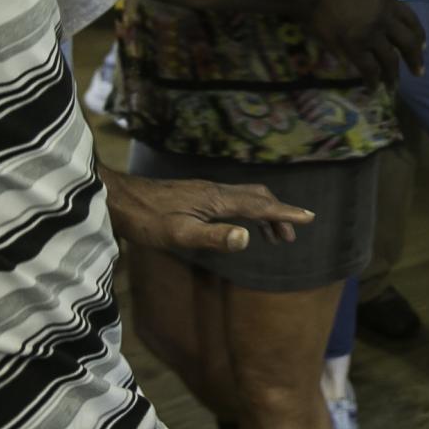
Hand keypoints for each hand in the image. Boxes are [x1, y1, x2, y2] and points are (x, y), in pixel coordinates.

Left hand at [101, 168, 311, 251]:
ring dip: (264, 213)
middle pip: (257, 197)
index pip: (259, 206)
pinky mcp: (195, 194)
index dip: (285, 213)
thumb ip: (213, 237)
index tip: (309, 218)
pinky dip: (247, 210)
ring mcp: (205, 190)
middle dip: (278, 214)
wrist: (119, 198)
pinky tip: (237, 224)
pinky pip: (233, 199)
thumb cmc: (146, 220)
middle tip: (290, 236)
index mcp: (217, 200)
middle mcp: (215, 190)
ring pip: (245, 196)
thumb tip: (247, 238)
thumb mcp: (179, 234)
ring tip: (271, 235)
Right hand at [310, 0, 424, 83]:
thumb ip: (377, 1)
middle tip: (418, 72)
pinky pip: (368, 69)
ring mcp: (370, 34)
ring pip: (390, 60)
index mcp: (387, 0)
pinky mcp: (354, 47)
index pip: (411, 20)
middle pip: (408, 43)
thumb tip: (384, 17)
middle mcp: (384, 18)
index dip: (419, 35)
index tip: (423, 46)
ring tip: (392, 88)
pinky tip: (373, 88)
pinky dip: (372, 81)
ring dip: (393, 77)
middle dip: (415, 59)